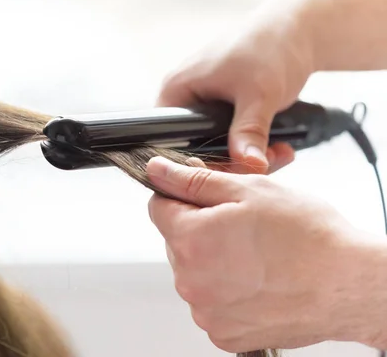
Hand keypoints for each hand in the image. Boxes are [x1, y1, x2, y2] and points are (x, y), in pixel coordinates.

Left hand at [146, 156, 386, 352]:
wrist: (348, 285)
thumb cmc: (307, 237)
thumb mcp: (248, 190)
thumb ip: (192, 181)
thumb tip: (157, 172)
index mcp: (190, 239)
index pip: (158, 207)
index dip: (181, 196)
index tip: (206, 199)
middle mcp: (190, 281)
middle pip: (176, 242)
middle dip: (200, 229)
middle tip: (241, 226)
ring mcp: (206, 312)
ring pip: (193, 273)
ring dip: (213, 261)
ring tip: (255, 256)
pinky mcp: (223, 334)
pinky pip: (211, 304)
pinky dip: (226, 292)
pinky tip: (256, 282)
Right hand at [157, 8, 314, 173]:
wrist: (299, 29)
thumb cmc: (271, 47)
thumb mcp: (259, 94)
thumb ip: (250, 133)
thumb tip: (249, 168)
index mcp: (175, 90)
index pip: (166, 142)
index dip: (193, 162)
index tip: (225, 174)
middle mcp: (183, 98)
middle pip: (193, 147)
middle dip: (228, 161)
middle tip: (262, 166)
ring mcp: (202, 102)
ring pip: (215, 144)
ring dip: (243, 155)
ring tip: (277, 154)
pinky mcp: (221, 107)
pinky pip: (228, 136)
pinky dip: (249, 145)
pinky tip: (274, 147)